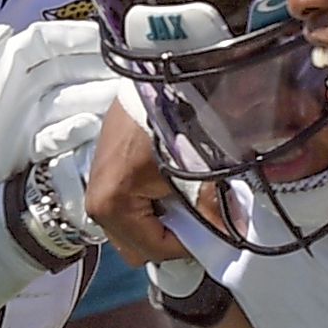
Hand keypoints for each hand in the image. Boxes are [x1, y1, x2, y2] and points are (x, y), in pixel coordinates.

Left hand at [0, 19, 114, 213]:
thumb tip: (5, 33)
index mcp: (1, 63)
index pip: (51, 43)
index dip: (82, 38)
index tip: (112, 40)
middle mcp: (18, 89)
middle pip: (71, 73)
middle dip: (105, 71)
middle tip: (140, 76)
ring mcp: (22, 120)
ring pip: (71, 106)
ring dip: (101, 105)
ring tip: (132, 108)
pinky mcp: (19, 152)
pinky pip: (56, 142)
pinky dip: (78, 139)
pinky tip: (101, 138)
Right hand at [83, 95, 196, 268]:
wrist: (149, 78)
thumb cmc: (166, 120)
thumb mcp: (192, 168)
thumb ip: (211, 208)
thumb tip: (232, 233)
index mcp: (113, 207)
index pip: (156, 249)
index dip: (189, 245)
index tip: (213, 232)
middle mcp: (97, 205)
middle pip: (138, 247)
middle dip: (169, 238)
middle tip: (197, 219)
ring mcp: (96, 190)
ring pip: (131, 232)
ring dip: (159, 224)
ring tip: (183, 200)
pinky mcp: (102, 175)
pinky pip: (127, 210)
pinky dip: (149, 207)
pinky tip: (167, 187)